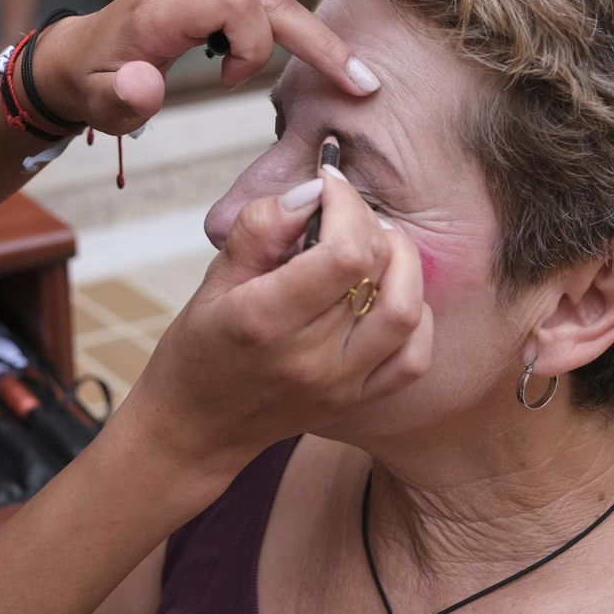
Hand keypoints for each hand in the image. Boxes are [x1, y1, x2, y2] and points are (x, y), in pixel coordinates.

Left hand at [32, 0, 378, 133]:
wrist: (74, 57)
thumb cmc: (95, 82)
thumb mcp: (101, 103)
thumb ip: (124, 97)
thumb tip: (145, 87)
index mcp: (168, 4)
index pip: (239, 8)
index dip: (251, 51)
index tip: (230, 84)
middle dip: (314, 31)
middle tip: (357, 69)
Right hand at [117, 168, 432, 476]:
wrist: (196, 428)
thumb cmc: (199, 349)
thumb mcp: (214, 279)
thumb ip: (261, 229)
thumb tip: (313, 192)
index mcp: (266, 320)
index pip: (344, 252)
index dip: (347, 204)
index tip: (329, 186)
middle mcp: (311, 357)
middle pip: (378, 272)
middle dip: (369, 222)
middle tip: (344, 213)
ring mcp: (341, 384)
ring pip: (408, 311)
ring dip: (402, 264)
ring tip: (374, 245)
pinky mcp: (358, 400)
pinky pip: (414, 357)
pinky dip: (416, 316)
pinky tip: (387, 294)